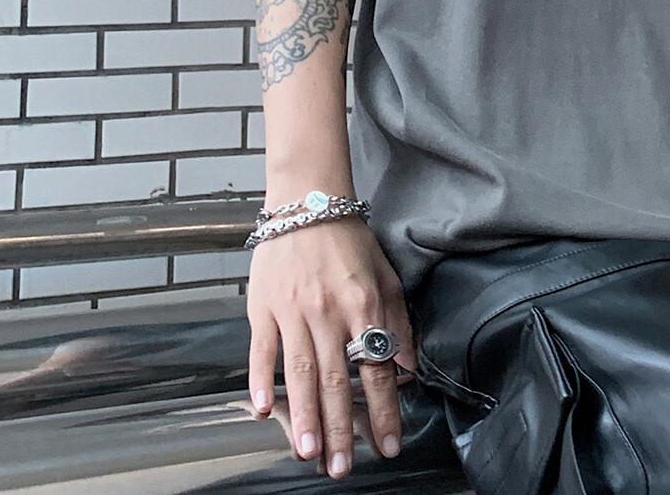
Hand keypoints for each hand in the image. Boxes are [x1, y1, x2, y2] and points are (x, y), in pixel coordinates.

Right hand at [247, 215, 418, 478]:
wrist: (308, 201)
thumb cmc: (349, 240)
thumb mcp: (386, 276)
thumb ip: (399, 322)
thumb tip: (410, 367)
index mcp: (364, 305)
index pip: (377, 368)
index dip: (383, 411)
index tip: (388, 445)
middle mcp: (329, 312)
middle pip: (335, 380)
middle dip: (341, 429)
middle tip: (342, 467)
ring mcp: (293, 311)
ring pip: (298, 372)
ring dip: (303, 416)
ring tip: (308, 452)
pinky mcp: (263, 307)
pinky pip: (261, 350)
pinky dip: (259, 381)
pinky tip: (262, 410)